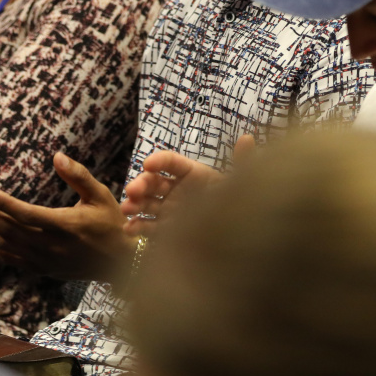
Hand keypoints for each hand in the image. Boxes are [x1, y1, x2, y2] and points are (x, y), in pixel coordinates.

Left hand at [0, 154, 130, 280]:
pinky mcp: (40, 270)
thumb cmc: (111, 223)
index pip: (25, 214)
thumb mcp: (100, 195)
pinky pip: (8, 258)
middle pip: (7, 229)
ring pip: (3, 245)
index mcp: (64, 226)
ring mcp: (43, 261)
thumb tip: (57, 156)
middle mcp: (50, 247)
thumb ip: (78, 176)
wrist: (120, 262)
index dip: (2, 203)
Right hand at [120, 134, 254, 235]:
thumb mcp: (242, 182)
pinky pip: (150, 227)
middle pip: (154, 182)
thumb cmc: (240, 203)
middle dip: (141, 184)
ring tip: (127, 209)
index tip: (149, 163)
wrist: (240, 237)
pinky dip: (138, 227)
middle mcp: (177, 190)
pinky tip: (130, 229)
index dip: (160, 160)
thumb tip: (248, 139)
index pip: (172, 162)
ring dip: (135, 204)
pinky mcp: (167, 230)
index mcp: (193, 173)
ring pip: (147, 203)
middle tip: (132, 191)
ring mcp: (170, 210)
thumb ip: (244, 161)